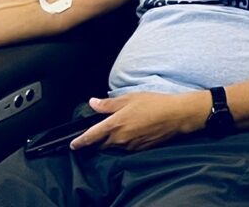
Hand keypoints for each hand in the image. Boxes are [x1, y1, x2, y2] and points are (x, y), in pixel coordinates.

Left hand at [70, 92, 207, 151]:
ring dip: (111, 140)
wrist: (175, 116)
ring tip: (118, 128)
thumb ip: (108, 104)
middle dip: (97, 141)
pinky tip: (132, 131)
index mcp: (115, 125)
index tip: (73, 145)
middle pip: (101, 144)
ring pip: (114, 146)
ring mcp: (130, 146)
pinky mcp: (140, 149)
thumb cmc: (153, 103)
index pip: (91, 136)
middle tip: (97, 132)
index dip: (80, 141)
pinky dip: (124, 142)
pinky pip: (126, 148)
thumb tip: (92, 103)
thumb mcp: (129, 98)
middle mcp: (120, 139)